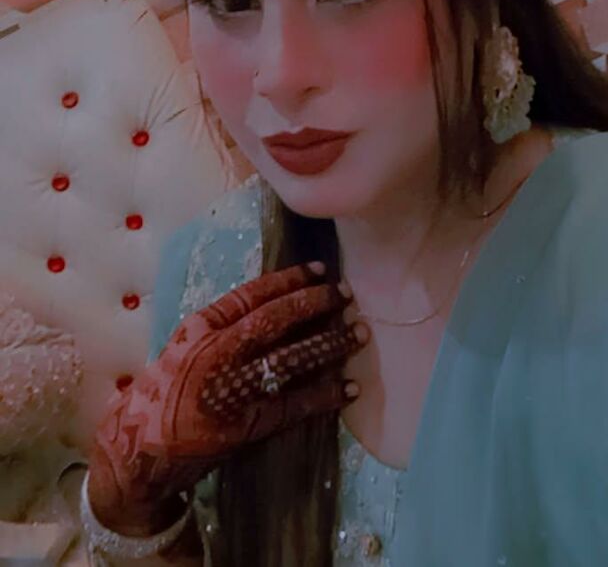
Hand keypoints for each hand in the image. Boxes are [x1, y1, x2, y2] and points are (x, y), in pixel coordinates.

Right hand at [87, 261, 368, 533]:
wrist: (138, 449)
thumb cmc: (164, 391)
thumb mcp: (186, 346)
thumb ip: (223, 326)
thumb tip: (279, 302)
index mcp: (200, 328)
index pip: (252, 294)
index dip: (290, 280)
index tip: (320, 269)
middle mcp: (215, 353)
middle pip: (274, 321)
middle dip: (315, 304)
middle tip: (346, 294)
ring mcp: (231, 390)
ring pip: (290, 359)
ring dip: (329, 345)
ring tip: (358, 333)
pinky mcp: (244, 426)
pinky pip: (293, 406)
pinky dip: (325, 396)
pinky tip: (350, 387)